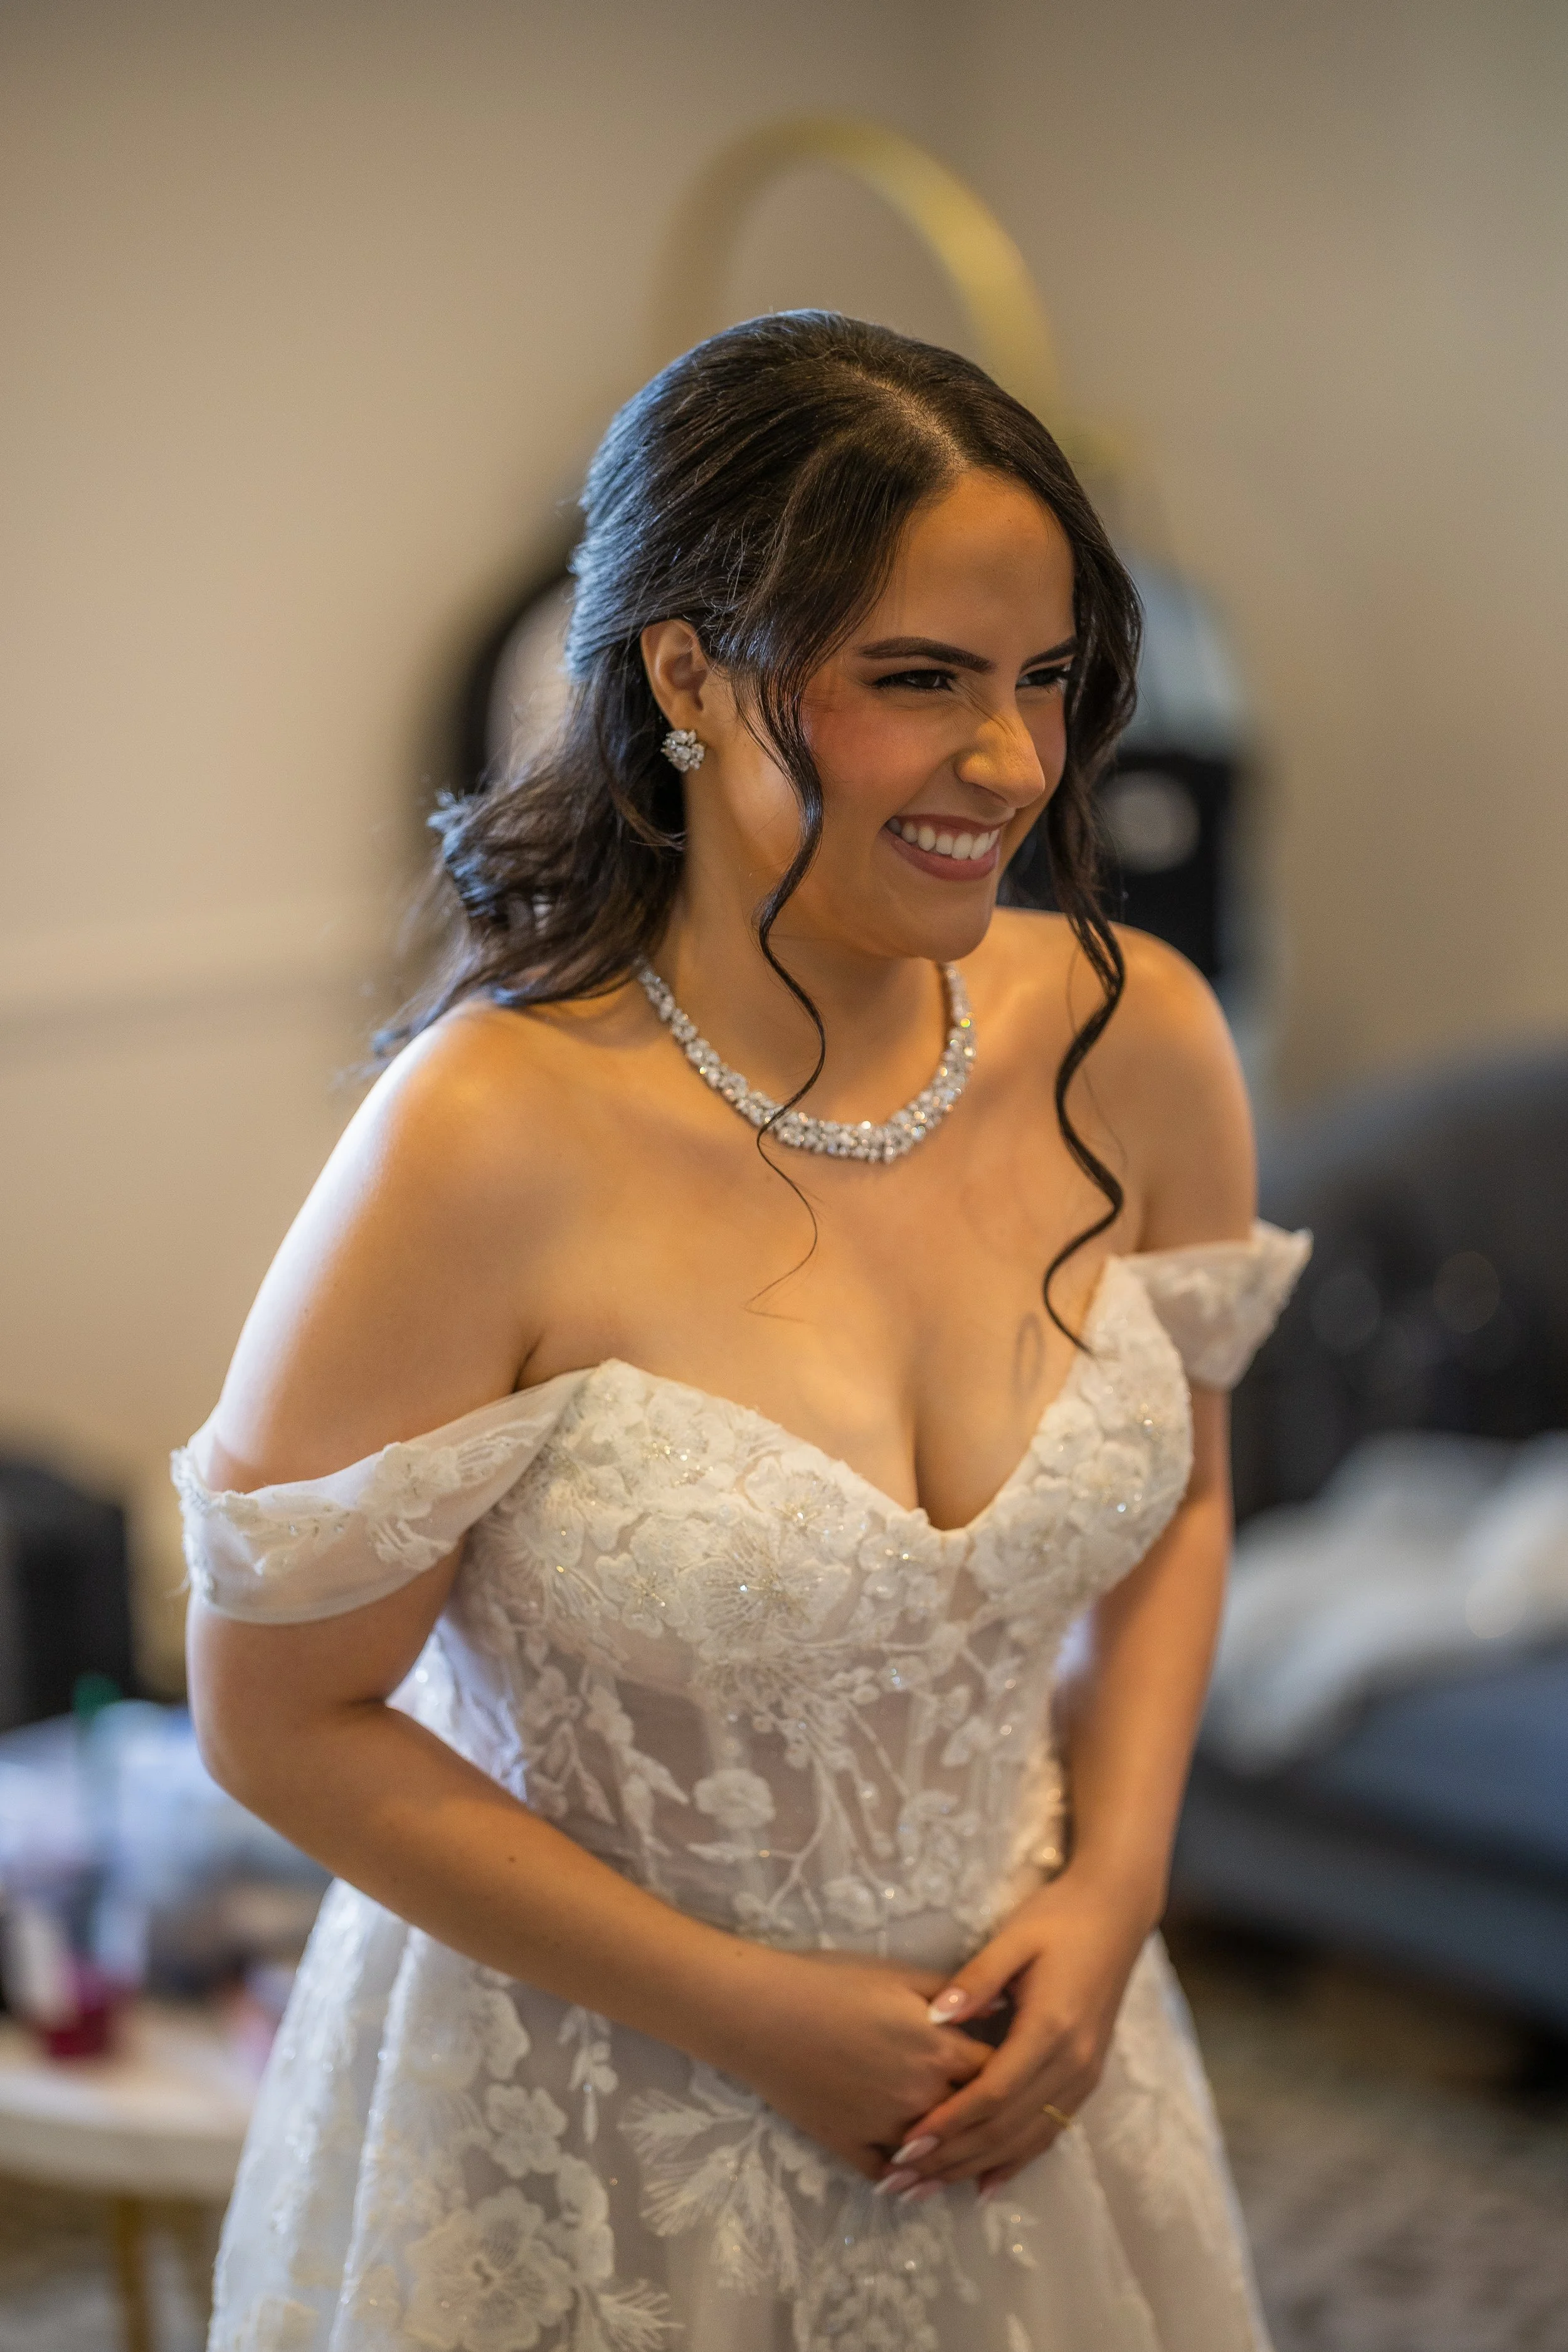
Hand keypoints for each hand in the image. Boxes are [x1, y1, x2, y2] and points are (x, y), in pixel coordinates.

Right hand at [710, 1949, 989, 2180]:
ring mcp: (886, 2129)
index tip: (1019, 2070)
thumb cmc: (831, 1981)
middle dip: (992, 2121)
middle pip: (975, 2121)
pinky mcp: (850, 2148)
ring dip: (956, 2160)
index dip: (1013, 2070)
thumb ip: (956, 1994)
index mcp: (938, 2049)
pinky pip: (889, 2176)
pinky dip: (906, 2179)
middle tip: (1006, 2121)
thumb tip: (1003, 2010)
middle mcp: (921, 2097)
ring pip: (937, 2158)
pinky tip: (914, 2179)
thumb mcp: (900, 1974)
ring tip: (972, 2160)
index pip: (997, 2071)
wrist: (762, 2013)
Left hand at [874, 1874, 1151, 2199]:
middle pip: (1006, 2128)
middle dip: (953, 2158)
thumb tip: (934, 2016)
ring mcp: (1084, 2074)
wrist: (1116, 1913)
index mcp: (1051, 2028)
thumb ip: (975, 1979)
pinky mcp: (1087, 2077)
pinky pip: (1049, 2132)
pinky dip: (1014, 2161)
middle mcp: (1072, 2062)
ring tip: (929, 2187)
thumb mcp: (1014, 1938)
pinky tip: (985, 2183)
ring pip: (1026, 2139)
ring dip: (976, 2167)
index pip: (993, 2092)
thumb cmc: (1059, 1918)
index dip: (950, 2122)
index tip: (906, 2142)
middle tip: (903, 2179)